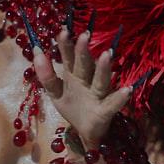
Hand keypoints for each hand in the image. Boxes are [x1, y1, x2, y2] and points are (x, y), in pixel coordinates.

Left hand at [32, 27, 133, 148]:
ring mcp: (97, 95)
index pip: (68, 57)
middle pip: (84, 65)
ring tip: (107, 55)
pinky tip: (127, 89)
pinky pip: (112, 104)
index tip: (63, 30)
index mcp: (73, 76)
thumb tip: (36, 50)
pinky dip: (120, 97)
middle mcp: (87, 81)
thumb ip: (46, 75)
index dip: (65, 45)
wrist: (85, 133)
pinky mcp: (105, 111)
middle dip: (83, 51)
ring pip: (100, 80)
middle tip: (85, 35)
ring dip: (104, 69)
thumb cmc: (72, 107)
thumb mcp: (55, 92)